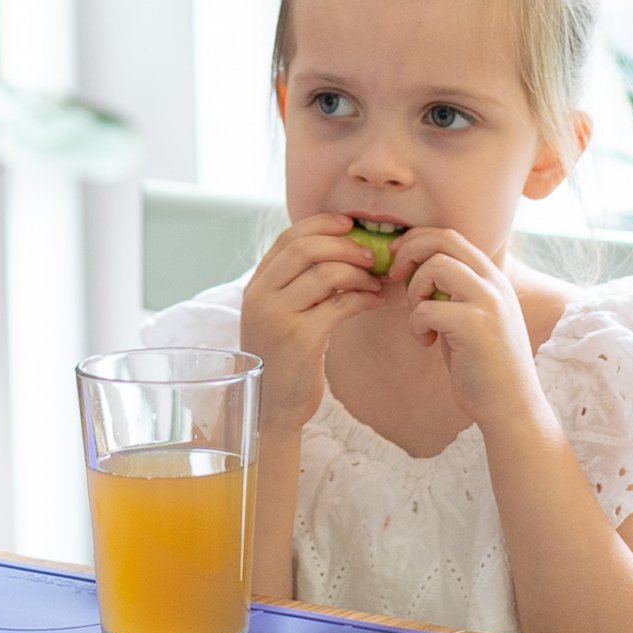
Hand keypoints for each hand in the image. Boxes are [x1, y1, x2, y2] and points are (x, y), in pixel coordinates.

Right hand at [240, 212, 383, 433]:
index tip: (350, 224)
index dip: (322, 225)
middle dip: (345, 245)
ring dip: (359, 273)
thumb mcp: (279, 316)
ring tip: (376, 283)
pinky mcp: (300, 338)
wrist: (272, 407)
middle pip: (306, 248)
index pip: (288, 238)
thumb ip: (297, 285)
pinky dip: (364, 298)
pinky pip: (341, 304)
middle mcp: (261, 296)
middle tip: (372, 255)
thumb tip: (342, 249)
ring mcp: (278, 316)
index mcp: (255, 286)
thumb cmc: (283, 360)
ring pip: (326, 273)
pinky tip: (376, 301)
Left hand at [386, 227, 545, 428]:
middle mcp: (494, 283)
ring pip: (436, 267)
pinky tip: (428, 343)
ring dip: (415, 290)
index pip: (451, 236)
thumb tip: (413, 266)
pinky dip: (416, 325)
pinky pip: (426, 308)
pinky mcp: (475, 325)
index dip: (418, 239)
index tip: (399, 259)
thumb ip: (452, 291)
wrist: (510, 406)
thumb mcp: (470, 317)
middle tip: (395, 275)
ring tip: (421, 318)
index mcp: (492, 278)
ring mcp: (488, 302)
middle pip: (443, 239)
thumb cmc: (482, 364)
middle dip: (410, 250)